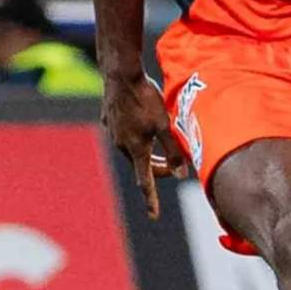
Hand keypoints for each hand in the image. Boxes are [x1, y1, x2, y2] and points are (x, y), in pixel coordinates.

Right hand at [103, 71, 187, 218]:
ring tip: (159, 140)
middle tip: (174, 166)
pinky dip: (135, 134)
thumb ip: (173, 150)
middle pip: (141, 165)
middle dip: (157, 170)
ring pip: (132, 149)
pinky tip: (140, 120)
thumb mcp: (165, 124)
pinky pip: (123, 133)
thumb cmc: (146, 98)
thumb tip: (182, 175)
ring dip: (147, 152)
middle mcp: (122, 145)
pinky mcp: (108, 119)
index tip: (154, 215)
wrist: (121, 74)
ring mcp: (113, 132)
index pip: (146, 182)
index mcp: (136, 149)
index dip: (151, 199)